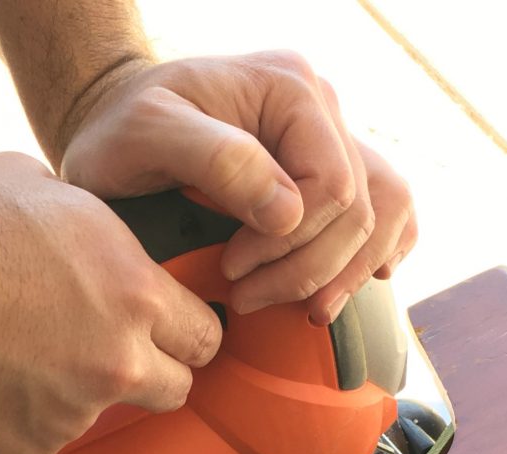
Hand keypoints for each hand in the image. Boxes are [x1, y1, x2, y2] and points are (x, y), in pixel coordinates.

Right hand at [0, 153, 220, 453]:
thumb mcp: (36, 189)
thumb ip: (91, 226)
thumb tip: (98, 235)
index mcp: (133, 295)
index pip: (206, 337)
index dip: (190, 336)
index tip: (177, 340)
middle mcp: (114, 364)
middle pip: (174, 390)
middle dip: (151, 375)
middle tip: (106, 357)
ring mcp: (70, 418)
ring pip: (92, 415)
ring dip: (65, 395)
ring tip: (6, 356)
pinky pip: (36, 443)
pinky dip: (15, 423)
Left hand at [60, 51, 416, 324]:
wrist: (116, 129)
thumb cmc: (122, 131)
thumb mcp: (147, 134)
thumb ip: (219, 162)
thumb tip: (289, 212)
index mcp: (290, 89)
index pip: (333, 184)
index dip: (291, 242)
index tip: (232, 267)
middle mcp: (322, 110)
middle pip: (361, 209)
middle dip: (309, 269)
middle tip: (245, 298)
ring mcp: (331, 141)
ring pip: (389, 213)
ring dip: (351, 273)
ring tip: (309, 311)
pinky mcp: (328, 174)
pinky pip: (391, 212)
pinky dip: (378, 252)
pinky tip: (359, 281)